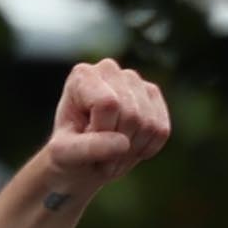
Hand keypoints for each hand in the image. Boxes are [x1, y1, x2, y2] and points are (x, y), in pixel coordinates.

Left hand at [41, 59, 172, 188]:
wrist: (84, 158)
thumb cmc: (68, 153)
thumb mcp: (66, 154)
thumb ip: (87, 148)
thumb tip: (122, 143)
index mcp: (83, 76)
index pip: (107, 104)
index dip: (102, 131)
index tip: (86, 140)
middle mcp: (110, 70)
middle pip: (131, 114)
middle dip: (116, 146)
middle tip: (99, 153)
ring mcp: (135, 80)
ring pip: (148, 124)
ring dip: (131, 150)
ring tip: (111, 152)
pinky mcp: (153, 95)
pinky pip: (161, 130)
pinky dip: (146, 148)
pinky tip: (129, 148)